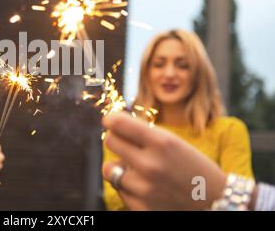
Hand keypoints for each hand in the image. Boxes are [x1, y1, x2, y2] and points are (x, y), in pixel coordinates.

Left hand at [102, 112, 226, 209]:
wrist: (217, 203)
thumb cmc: (194, 168)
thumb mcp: (174, 143)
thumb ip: (145, 134)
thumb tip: (113, 123)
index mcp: (161, 142)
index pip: (118, 123)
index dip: (112, 120)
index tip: (111, 121)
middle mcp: (150, 164)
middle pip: (111, 142)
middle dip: (117, 140)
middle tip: (127, 144)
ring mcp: (144, 189)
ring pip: (109, 169)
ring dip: (119, 166)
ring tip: (136, 168)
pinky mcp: (141, 208)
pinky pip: (120, 190)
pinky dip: (128, 186)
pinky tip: (145, 186)